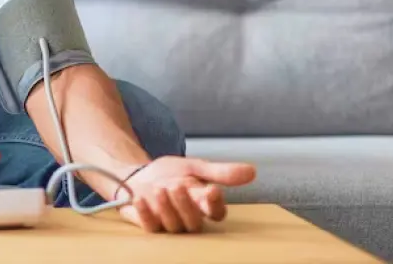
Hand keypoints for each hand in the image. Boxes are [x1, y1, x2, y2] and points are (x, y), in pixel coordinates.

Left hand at [115, 156, 255, 232]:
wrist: (140, 174)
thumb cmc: (171, 173)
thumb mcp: (195, 167)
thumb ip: (221, 172)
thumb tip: (252, 171)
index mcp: (204, 206)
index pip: (217, 212)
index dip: (215, 204)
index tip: (211, 189)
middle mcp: (189, 218)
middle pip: (194, 222)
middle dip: (186, 205)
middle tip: (177, 186)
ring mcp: (169, 223)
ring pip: (174, 226)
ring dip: (166, 208)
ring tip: (159, 189)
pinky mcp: (150, 224)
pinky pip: (150, 226)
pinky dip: (145, 214)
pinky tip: (140, 199)